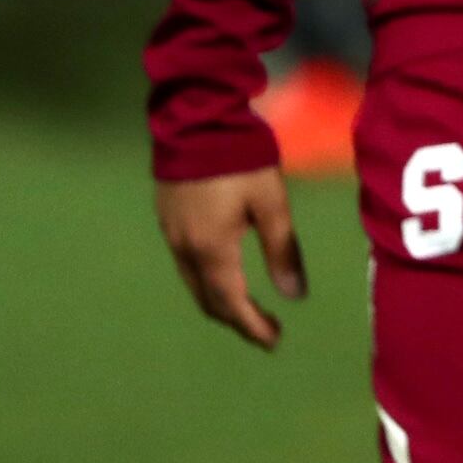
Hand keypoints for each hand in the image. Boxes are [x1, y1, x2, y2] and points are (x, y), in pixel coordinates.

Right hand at [155, 167, 307, 349]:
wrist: (196, 121)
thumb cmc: (241, 160)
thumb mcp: (271, 203)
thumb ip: (282, 250)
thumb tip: (295, 296)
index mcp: (212, 249)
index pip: (231, 302)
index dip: (251, 325)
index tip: (273, 341)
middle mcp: (185, 250)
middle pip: (208, 299)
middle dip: (236, 319)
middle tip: (265, 330)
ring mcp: (171, 235)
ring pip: (194, 284)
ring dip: (220, 302)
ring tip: (248, 309)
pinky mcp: (167, 220)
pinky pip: (186, 266)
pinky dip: (207, 281)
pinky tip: (224, 276)